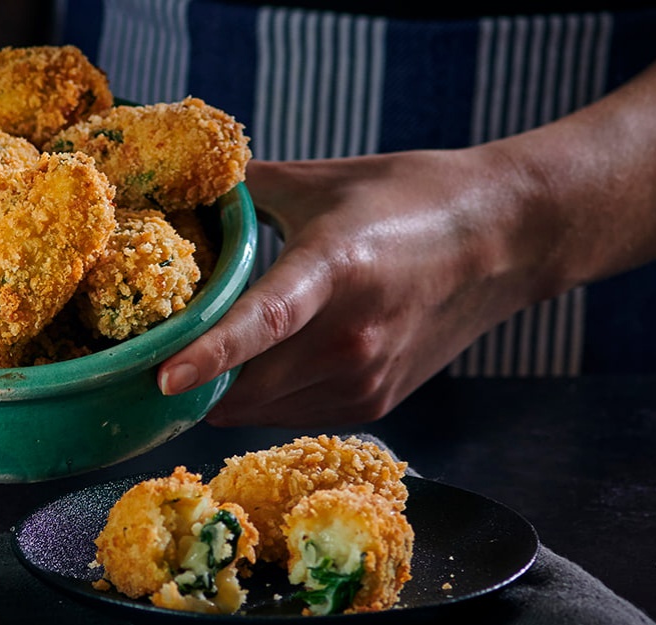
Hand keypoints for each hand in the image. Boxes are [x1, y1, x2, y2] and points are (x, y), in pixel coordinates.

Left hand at [158, 148, 558, 427]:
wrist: (508, 237)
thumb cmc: (411, 195)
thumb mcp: (321, 181)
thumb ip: (243, 191)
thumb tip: (176, 196)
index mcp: (336, 268)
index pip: (263, 322)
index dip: (209, 353)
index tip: (161, 378)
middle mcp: (351, 337)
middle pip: (245, 387)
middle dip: (190, 383)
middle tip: (147, 361)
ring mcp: (365, 378)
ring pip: (261, 410)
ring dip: (225, 392)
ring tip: (204, 356)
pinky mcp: (374, 402)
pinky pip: (290, 413)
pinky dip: (262, 396)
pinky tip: (260, 361)